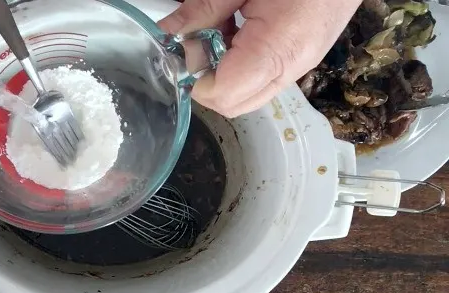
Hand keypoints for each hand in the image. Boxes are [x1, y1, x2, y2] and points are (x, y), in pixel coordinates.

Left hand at [159, 0, 361, 117]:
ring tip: (218, 30)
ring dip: (223, 71)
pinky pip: (263, 76)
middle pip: (235, 104)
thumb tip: (168, 32)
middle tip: (195, 43)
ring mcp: (300, 64)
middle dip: (205, 81)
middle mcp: (292, 66)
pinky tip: (236, 28)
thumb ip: (202, 10)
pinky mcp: (302, 57)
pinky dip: (240, 62)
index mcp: (277, 48)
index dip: (195, 79)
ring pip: (248, 94)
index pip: (223, 94)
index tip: (181, 52)